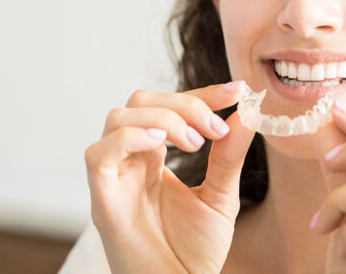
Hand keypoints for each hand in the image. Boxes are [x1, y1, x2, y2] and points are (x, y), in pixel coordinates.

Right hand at [84, 81, 255, 273]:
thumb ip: (229, 155)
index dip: (201, 94)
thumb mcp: (221, 197)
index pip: (168, 107)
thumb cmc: (194, 253)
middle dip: (183, 103)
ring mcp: (113, 179)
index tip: (237, 91)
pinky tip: (161, 145)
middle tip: (215, 128)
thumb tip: (247, 113)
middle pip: (140, 102)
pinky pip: (99, 154)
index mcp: (153, 159)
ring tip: (195, 142)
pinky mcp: (102, 200)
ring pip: (117, 118)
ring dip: (162, 118)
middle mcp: (129, 162)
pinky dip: (129, 138)